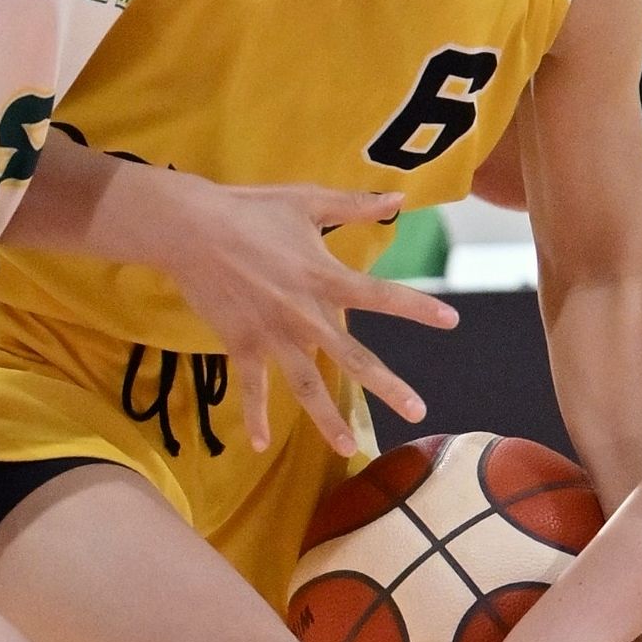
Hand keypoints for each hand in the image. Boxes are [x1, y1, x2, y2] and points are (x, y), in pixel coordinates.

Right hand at [155, 177, 457, 456]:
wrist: (190, 229)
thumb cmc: (249, 209)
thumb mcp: (306, 200)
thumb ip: (354, 205)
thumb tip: (399, 195)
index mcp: (324, 277)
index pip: (380, 296)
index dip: (417, 308)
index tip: (452, 321)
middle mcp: (303, 314)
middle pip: (352, 357)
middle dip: (386, 385)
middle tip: (418, 410)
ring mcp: (271, 334)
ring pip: (306, 385)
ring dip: (327, 419)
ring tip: (348, 446)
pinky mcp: (240, 344)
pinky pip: (250, 387)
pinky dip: (254, 416)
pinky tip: (260, 445)